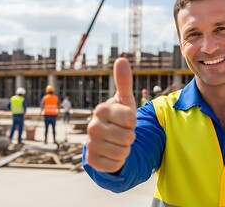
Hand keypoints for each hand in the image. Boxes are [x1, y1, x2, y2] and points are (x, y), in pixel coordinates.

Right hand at [85, 58, 136, 172]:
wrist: (108, 140)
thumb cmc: (119, 118)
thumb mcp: (124, 101)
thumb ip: (123, 82)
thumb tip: (121, 59)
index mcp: (101, 110)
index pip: (130, 119)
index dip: (134, 122)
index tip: (127, 120)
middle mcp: (92, 126)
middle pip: (128, 137)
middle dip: (131, 137)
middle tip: (123, 133)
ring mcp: (90, 144)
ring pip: (122, 152)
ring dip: (126, 150)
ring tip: (118, 143)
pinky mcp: (91, 160)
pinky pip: (114, 165)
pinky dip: (118, 162)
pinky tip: (112, 154)